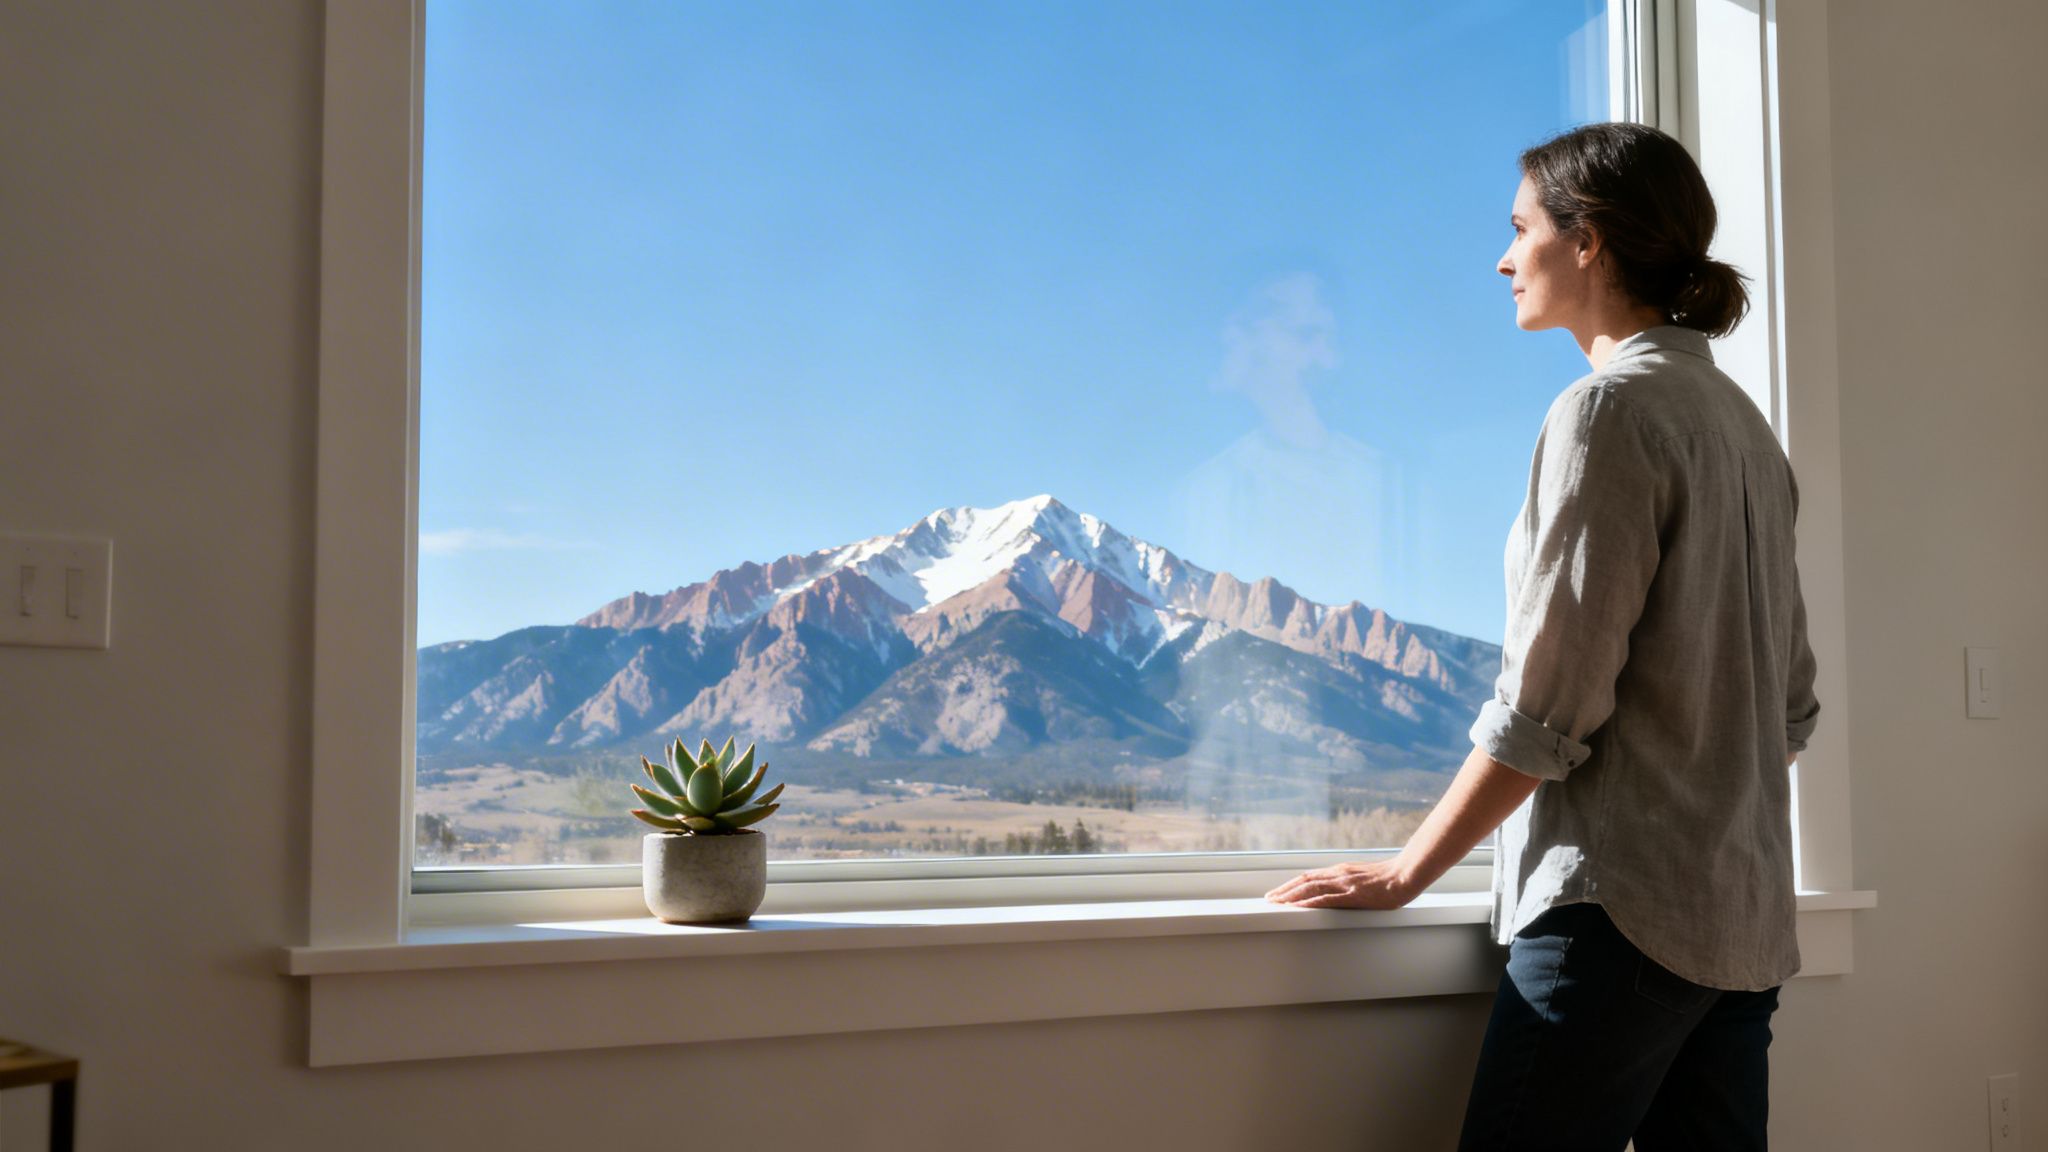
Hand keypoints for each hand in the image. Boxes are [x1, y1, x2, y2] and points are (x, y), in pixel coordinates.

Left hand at [1264, 859, 1418, 909]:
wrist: (1404, 876)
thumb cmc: (1387, 879)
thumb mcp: (1361, 877)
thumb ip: (1346, 882)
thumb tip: (1334, 890)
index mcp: (1340, 871)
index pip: (1309, 876)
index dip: (1292, 884)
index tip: (1278, 892)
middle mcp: (1338, 874)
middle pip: (1305, 881)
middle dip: (1285, 890)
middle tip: (1269, 899)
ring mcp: (1344, 884)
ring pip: (1311, 888)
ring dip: (1291, 896)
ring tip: (1277, 903)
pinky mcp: (1352, 895)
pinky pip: (1327, 899)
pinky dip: (1310, 903)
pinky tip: (1299, 907)